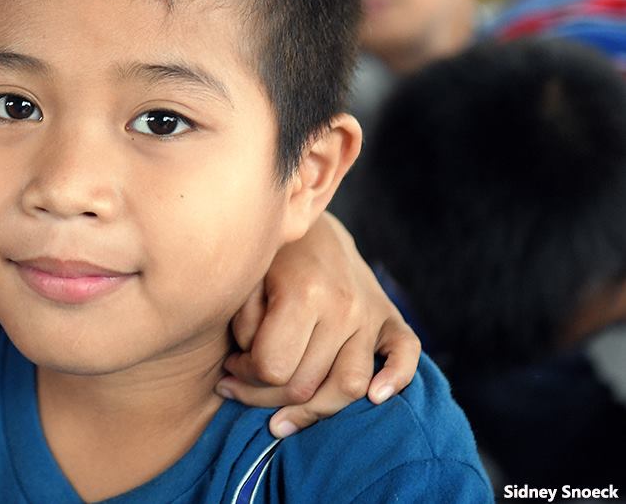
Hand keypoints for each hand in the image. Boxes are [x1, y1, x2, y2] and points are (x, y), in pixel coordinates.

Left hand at [218, 214, 419, 437]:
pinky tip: (374, 398)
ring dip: (312, 410)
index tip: (230, 367)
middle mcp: (343, 307)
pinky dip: (395, 379)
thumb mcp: (246, 279)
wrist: (310, 219)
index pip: (273, 366)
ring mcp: (370, 313)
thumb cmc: (269, 254)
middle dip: (264, 396)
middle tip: (240, 387)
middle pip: (306, 383)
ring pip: (348, 386)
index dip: (244, 375)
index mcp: (303, 294)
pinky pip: (405, 355)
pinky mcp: (390, 316)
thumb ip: (246, 325)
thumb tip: (253, 368)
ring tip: (280, 416)